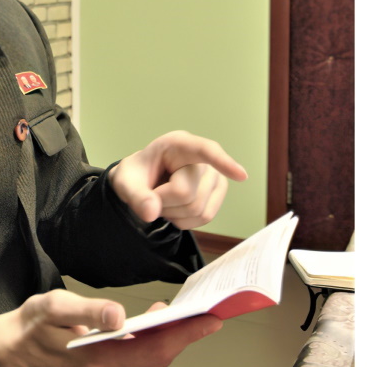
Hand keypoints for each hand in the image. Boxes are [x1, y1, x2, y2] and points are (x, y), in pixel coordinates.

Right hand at [0, 289, 221, 366]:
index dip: (186, 334)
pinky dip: (152, 349)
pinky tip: (157, 330)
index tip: (210, 320)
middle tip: (206, 312)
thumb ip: (90, 310)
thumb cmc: (31, 326)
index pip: (154, 349)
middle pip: (158, 359)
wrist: (9, 353)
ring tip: (185, 317)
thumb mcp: (54, 306)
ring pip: (151, 365)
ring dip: (169, 342)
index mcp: (95, 363)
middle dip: (184, 335)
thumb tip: (118, 315)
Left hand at [110, 131, 247, 227]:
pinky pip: (205, 217)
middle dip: (164, 202)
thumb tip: (151, 213)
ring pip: (198, 209)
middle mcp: (202, 158)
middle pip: (187, 194)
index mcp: (179, 145)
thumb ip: (135, 196)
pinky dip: (185, 221)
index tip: (241, 175)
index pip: (205, 152)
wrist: (142, 182)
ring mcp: (214, 176)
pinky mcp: (217, 193)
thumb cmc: (136, 175)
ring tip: (164, 200)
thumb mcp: (125, 182)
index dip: (223, 163)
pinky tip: (175, 209)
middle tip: (152, 195)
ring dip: (174, 213)